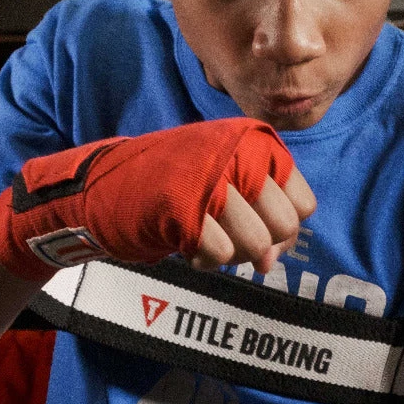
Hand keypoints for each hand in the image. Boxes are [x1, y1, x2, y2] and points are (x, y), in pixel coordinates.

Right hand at [0, 118, 315, 279]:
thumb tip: (274, 261)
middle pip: (283, 224)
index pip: (303, 202)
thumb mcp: (221, 186)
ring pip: (256, 242)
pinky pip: (221, 253)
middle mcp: (233, 154)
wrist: (100, 186)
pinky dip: (206, 260)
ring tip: (206, 240)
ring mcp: (208, 179)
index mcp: (248, 142)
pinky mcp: (182, 207)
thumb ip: (258, 217)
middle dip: (261, 245)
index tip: (261, 228)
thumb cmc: (168, 189)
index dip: (286, 227)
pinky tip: (188, 247)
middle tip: (231, 240)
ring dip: (232, 254)